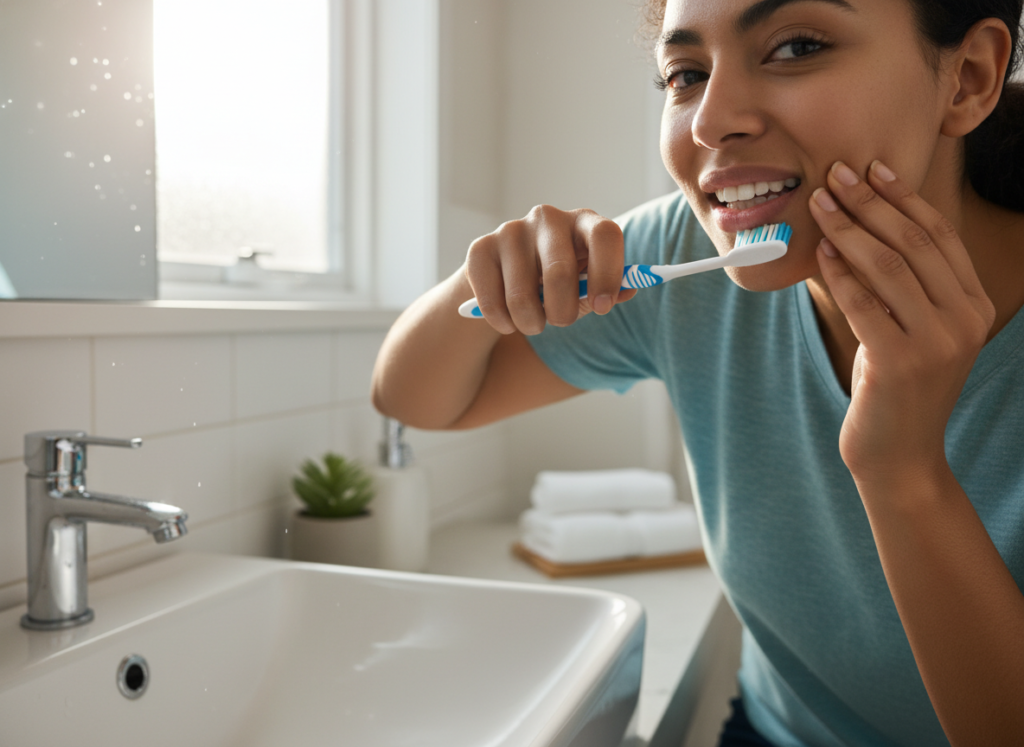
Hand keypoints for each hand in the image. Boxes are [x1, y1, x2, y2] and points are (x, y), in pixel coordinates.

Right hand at [463, 205, 636, 334]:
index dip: (608, 273)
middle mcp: (548, 218)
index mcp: (584, 223)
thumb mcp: (586, 287)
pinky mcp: (480, 249)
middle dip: (562, 312)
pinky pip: (492, 301)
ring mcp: (511, 230)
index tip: (603, 307)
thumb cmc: (557, 284)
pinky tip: (507, 320)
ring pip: (522, 296)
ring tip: (532, 324)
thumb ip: (608, 290)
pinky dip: (502, 323)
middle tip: (560, 323)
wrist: (505, 280)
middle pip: (560, 271)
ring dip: (530, 323)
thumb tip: (628, 289)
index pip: (605, 234)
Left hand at [809, 160, 995, 483]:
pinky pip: (862, 302)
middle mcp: (964, 318)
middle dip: (870, 202)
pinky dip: (838, 272)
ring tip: (820, 203)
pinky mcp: (900, 361)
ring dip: (848, 227)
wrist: (900, 455)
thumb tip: (857, 225)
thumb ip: (901, 286)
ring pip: (887, 266)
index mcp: (974, 304)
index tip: (873, 168)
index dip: (903, 197)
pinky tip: (820, 251)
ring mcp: (937, 341)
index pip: (938, 236)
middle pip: (912, 242)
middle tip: (836, 173)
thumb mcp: (911, 329)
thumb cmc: (897, 387)